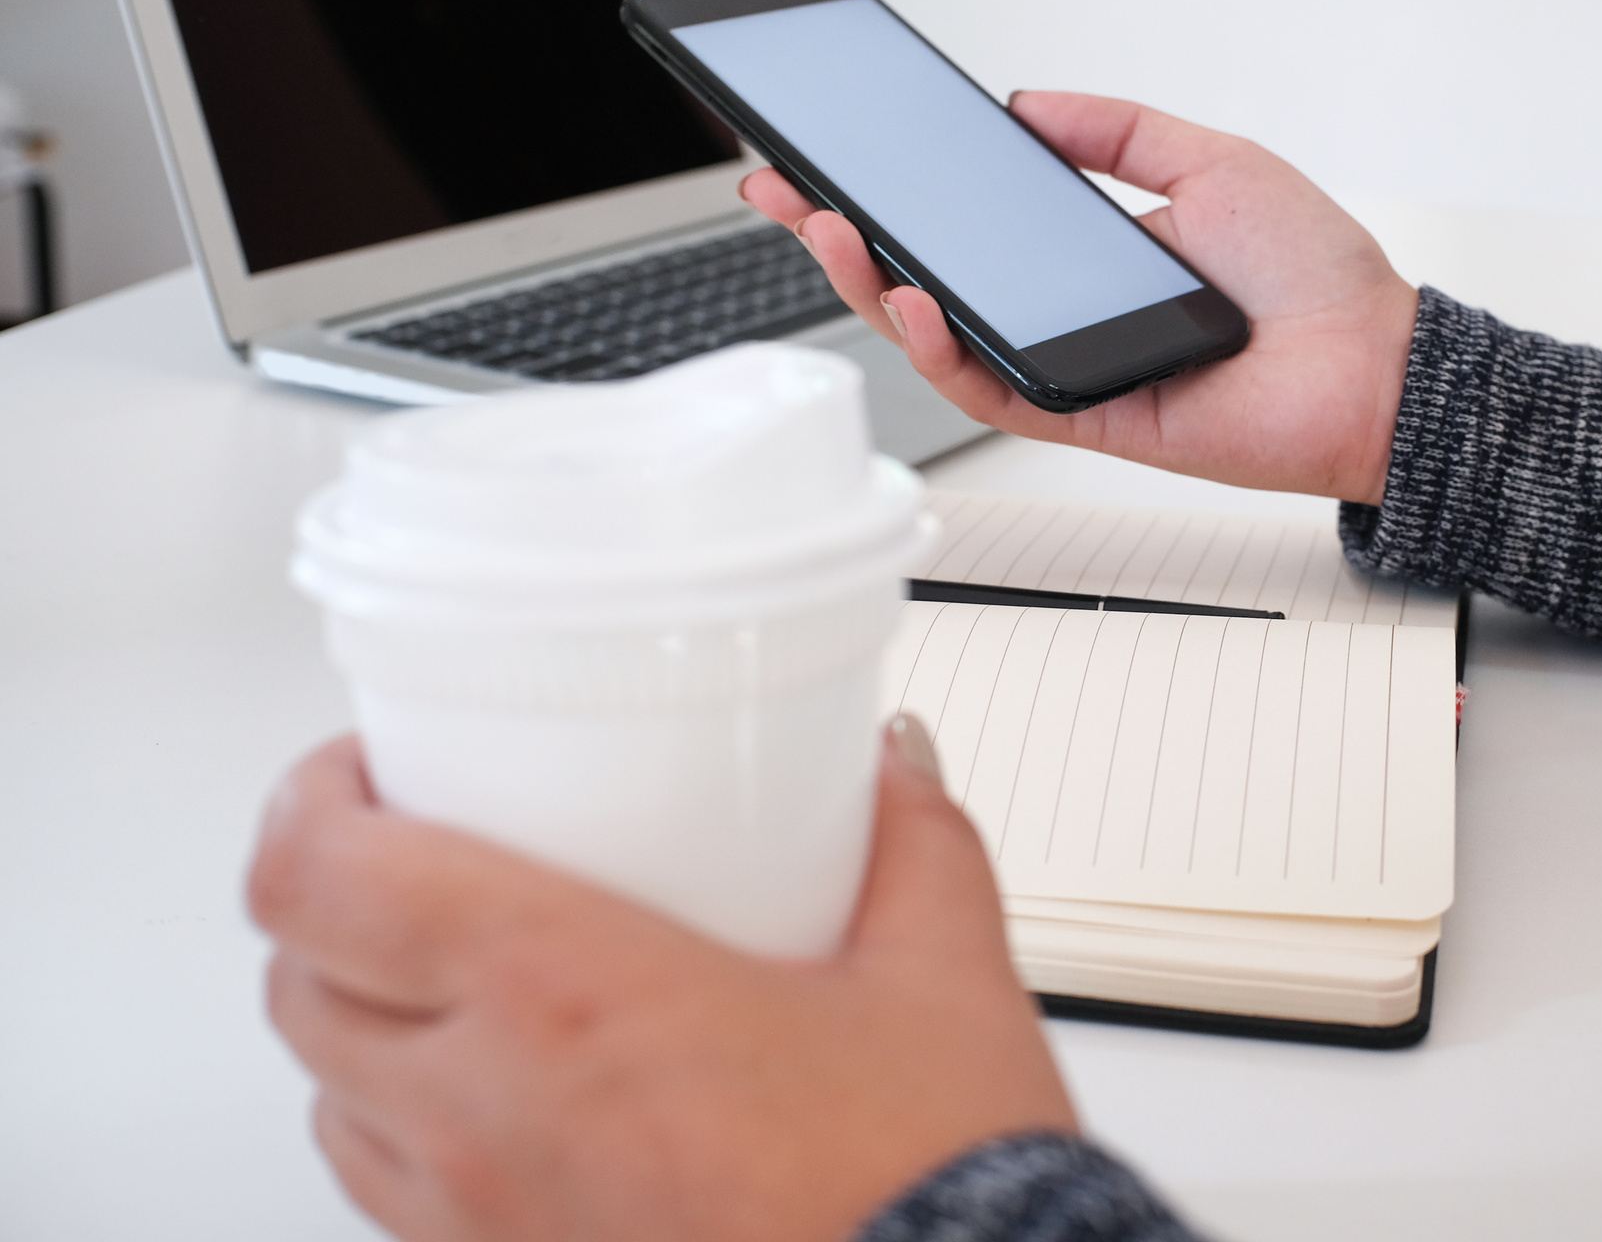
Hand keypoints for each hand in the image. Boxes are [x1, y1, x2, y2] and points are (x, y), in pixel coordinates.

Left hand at [248, 728, 1074, 1241]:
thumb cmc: (922, 1181)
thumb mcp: (941, 977)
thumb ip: (912, 844)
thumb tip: (890, 769)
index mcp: (566, 996)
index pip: (319, 877)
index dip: (308, 800)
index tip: (363, 768)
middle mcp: (485, 1113)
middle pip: (297, 982)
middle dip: (331, 900)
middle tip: (416, 849)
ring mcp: (479, 1220)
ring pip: (324, 1097)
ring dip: (357, 1021)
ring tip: (449, 973)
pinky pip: (389, 1194)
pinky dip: (403, 1127)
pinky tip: (501, 1095)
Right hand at [741, 92, 1418, 503]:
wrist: (1376, 358)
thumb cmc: (1316, 273)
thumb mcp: (1211, 161)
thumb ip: (1115, 132)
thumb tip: (1022, 101)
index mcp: (1086, 254)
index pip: (964, 223)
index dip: (891, 193)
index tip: (827, 152)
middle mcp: (1065, 314)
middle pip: (926, 280)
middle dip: (841, 235)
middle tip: (782, 188)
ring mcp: (1069, 368)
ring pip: (940, 340)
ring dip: (869, 286)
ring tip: (829, 232)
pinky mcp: (1088, 418)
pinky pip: (993, 390)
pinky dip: (942, 349)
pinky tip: (909, 300)